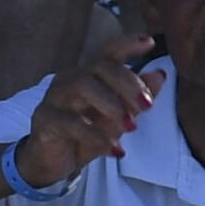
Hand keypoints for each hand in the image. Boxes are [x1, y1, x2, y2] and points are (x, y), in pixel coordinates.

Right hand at [17, 35, 158, 190]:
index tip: (149, 42)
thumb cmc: (86, 134)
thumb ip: (136, 98)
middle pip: (99, 66)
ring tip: (131, 126)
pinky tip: (113, 149)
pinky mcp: (44, 119)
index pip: (108, 52)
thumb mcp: (118, 118)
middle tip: (147, 105)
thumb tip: (160, 75)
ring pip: (82, 85)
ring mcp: (55, 97)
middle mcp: (71, 79)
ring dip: (111, 104)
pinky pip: (69, 120)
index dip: (127, 44)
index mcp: (90, 75)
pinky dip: (95, 134)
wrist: (54, 163)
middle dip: (128, 83)